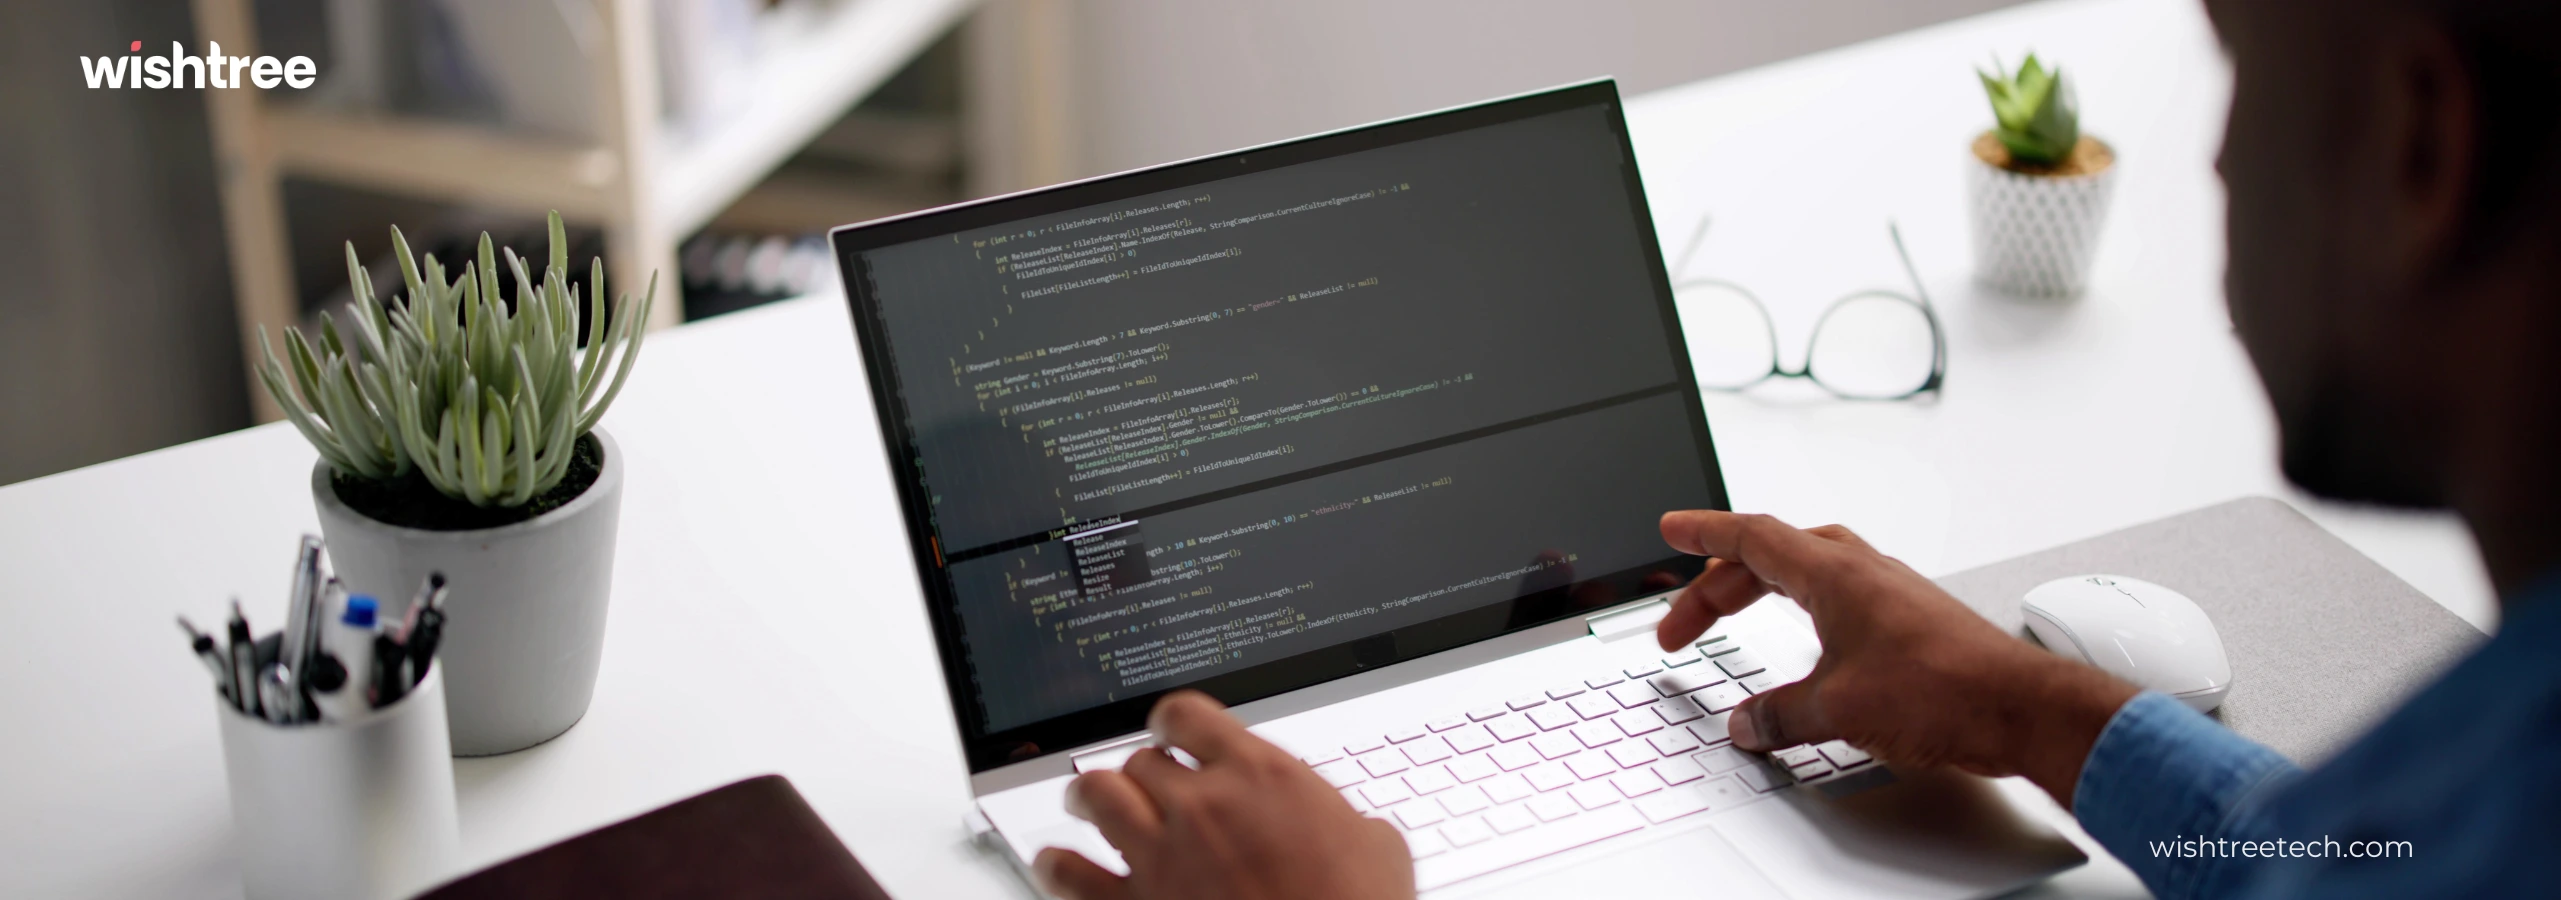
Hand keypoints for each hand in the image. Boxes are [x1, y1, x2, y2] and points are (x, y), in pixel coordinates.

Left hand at [1035, 691, 1416, 899]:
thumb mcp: (1377, 846)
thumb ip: (1340, 816)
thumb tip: (1347, 824)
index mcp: (1261, 775)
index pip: (1188, 715)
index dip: (1172, 720)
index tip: (1171, 730)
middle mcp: (1203, 806)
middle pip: (1142, 759)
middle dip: (1142, 770)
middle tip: (1146, 783)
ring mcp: (1163, 857)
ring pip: (1096, 797)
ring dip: (1089, 795)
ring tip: (1087, 800)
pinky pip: (1071, 877)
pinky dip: (1056, 866)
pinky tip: (1055, 863)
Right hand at [1652, 511, 2140, 806]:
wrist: (2019, 708)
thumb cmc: (1943, 690)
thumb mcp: (1836, 708)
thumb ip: (1779, 715)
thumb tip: (1748, 724)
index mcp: (1834, 574)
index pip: (1751, 537)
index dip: (1703, 534)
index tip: (1672, 528)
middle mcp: (1862, 573)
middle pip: (1771, 558)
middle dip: (1717, 589)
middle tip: (1683, 623)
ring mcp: (1889, 594)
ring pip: (1807, 576)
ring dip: (1761, 595)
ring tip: (1734, 623)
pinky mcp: (1909, 623)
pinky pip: (1838, 603)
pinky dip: (1802, 616)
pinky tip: (1804, 650)